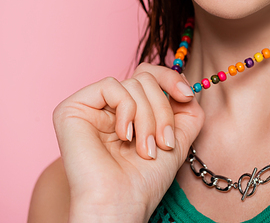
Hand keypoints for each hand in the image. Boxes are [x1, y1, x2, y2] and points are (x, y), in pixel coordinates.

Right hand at [53, 63, 203, 221]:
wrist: (123, 203)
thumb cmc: (146, 179)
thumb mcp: (177, 138)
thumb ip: (187, 110)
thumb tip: (185, 81)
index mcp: (129, 111)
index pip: (149, 75)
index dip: (170, 79)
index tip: (187, 95)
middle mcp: (108, 106)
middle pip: (145, 79)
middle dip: (163, 111)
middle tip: (163, 143)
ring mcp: (90, 106)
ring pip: (133, 84)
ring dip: (149, 118)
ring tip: (145, 149)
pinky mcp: (72, 108)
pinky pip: (111, 86)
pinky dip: (127, 110)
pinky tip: (124, 135)